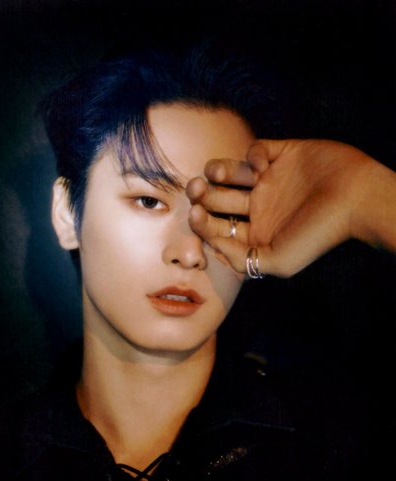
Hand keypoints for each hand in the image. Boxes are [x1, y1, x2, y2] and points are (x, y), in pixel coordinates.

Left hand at [187, 139, 395, 276]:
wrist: (355, 199)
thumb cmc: (319, 235)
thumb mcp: (279, 261)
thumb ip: (243, 260)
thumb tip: (214, 246)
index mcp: (256, 232)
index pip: (218, 227)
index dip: (201, 222)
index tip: (195, 214)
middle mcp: (260, 206)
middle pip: (218, 199)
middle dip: (202, 195)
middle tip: (196, 190)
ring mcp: (270, 179)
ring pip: (230, 172)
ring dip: (217, 171)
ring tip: (214, 173)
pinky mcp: (282, 155)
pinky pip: (256, 150)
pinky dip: (251, 154)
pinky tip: (261, 166)